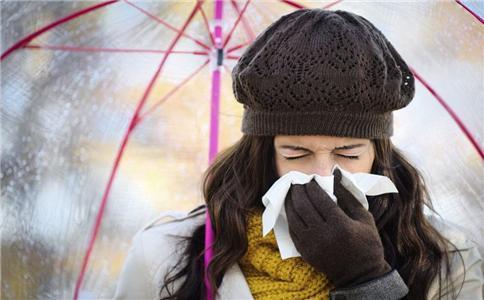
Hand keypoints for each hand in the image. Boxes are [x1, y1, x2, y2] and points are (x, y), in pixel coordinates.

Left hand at [284, 168, 390, 287]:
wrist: (360, 275)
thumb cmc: (367, 244)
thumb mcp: (364, 218)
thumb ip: (348, 195)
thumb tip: (335, 174)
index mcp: (340, 225)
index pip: (319, 199)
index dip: (312, 186)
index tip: (310, 179)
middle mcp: (323, 234)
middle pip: (303, 206)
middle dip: (298, 191)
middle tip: (297, 182)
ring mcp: (312, 244)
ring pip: (294, 217)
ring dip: (290, 202)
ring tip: (292, 192)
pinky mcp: (305, 252)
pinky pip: (292, 230)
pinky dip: (290, 217)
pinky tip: (292, 209)